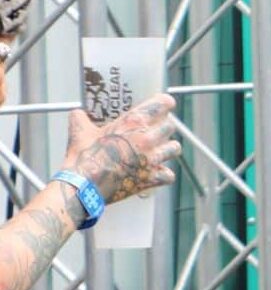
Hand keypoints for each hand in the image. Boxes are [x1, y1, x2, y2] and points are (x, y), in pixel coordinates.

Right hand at [62, 94, 180, 204]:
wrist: (82, 185)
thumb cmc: (83, 158)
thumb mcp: (80, 132)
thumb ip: (81, 119)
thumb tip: (77, 113)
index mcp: (134, 122)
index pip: (164, 103)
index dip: (164, 104)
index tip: (163, 106)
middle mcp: (148, 137)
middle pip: (170, 126)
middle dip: (162, 128)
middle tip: (152, 132)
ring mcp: (152, 158)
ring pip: (174, 148)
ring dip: (166, 149)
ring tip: (156, 151)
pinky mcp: (152, 177)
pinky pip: (169, 175)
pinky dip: (163, 175)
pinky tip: (153, 173)